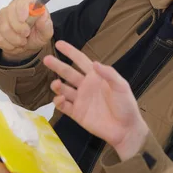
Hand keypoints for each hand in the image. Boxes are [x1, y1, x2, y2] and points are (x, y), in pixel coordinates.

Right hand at [0, 0, 53, 61]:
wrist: (26, 45)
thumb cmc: (37, 35)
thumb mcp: (46, 33)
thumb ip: (46, 24)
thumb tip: (42, 15)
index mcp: (30, 3)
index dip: (22, 9)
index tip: (23, 20)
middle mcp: (15, 5)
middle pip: (10, 13)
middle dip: (18, 29)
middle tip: (26, 36)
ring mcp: (4, 13)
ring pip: (3, 27)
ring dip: (13, 39)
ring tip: (21, 42)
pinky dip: (6, 43)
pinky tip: (13, 44)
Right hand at [43, 41, 149, 160]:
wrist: (125, 129)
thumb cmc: (126, 105)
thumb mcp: (121, 86)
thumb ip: (108, 74)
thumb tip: (94, 63)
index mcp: (96, 77)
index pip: (81, 61)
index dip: (70, 52)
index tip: (59, 44)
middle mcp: (86, 86)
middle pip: (68, 73)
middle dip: (57, 65)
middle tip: (46, 59)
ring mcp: (80, 100)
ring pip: (63, 89)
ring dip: (57, 85)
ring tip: (56, 84)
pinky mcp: (77, 113)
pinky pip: (63, 106)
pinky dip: (58, 102)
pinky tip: (60, 99)